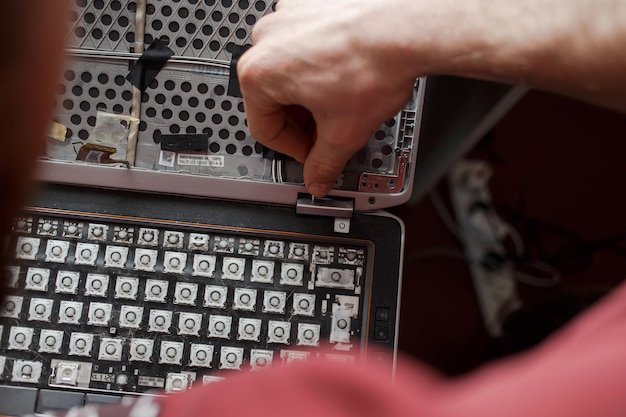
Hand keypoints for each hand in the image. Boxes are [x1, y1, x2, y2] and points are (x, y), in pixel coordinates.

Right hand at [237, 0, 419, 196]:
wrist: (407, 29)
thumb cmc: (374, 65)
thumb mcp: (344, 133)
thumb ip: (323, 164)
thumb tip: (317, 178)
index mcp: (259, 72)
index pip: (264, 128)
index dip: (293, 150)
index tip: (311, 154)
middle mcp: (267, 39)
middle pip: (275, 98)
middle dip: (303, 121)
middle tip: (328, 134)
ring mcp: (288, 16)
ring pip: (290, 70)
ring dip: (311, 93)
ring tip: (341, 103)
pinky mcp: (310, 5)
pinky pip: (307, 44)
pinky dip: (321, 63)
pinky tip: (345, 75)